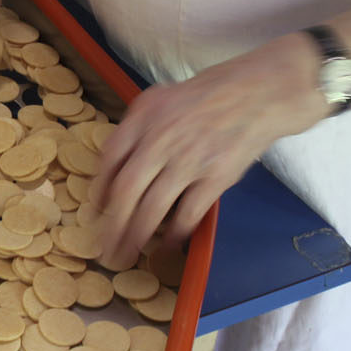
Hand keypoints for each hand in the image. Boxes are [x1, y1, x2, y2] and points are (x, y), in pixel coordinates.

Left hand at [94, 35, 331, 269]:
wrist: (256, 94)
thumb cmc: (204, 98)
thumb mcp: (160, 99)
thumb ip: (135, 130)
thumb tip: (114, 169)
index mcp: (143, 118)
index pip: (109, 159)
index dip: (99, 190)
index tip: (95, 211)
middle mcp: (161, 139)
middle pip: (126, 191)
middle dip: (111, 226)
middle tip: (104, 250)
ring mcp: (189, 160)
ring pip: (152, 209)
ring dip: (135, 237)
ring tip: (126, 256)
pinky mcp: (216, 177)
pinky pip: (188, 214)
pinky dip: (175, 234)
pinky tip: (166, 245)